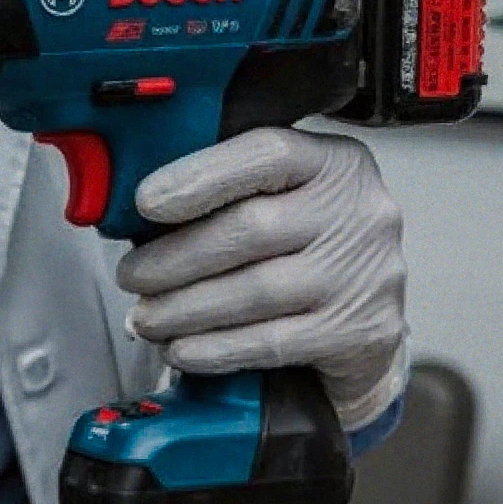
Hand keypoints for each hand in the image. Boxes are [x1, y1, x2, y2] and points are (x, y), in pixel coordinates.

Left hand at [114, 129, 407, 430]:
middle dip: (175, 257)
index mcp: (334, 163)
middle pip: (251, 229)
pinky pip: (271, 342)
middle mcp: (359, 212)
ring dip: (184, 309)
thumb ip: (227, 194)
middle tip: (131, 276)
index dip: (200, 176)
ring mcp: (364, 275)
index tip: (145, 203)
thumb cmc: (307, 251)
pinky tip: (181, 349)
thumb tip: (136, 217)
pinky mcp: (358, 333)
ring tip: (145, 318)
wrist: (370, 324)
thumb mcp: (284, 200)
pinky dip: (215, 348)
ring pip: (256, 291)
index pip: (266, 153)